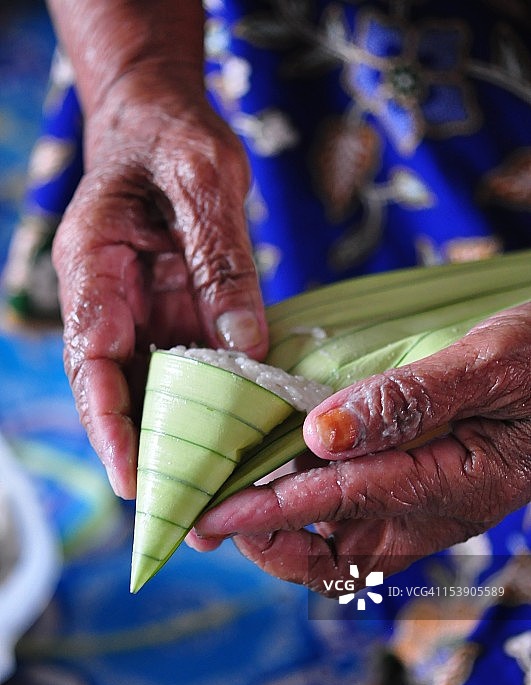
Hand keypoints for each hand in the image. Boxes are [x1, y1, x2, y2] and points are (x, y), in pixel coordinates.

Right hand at [53, 93, 266, 498]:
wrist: (162, 120)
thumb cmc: (172, 137)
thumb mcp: (203, 181)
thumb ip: (222, 260)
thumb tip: (245, 346)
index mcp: (95, 266)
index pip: (93, 359)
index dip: (109, 424)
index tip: (131, 479)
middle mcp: (111, 301)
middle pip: (117, 392)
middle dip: (143, 453)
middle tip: (180, 516)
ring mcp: (141, 312)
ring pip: (152, 390)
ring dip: (178, 442)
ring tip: (214, 497)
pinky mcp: (172, 315)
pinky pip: (187, 370)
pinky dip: (209, 407)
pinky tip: (240, 441)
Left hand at [192, 304, 530, 593]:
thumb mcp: (490, 364)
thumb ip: (410, 400)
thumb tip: (322, 432)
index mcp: (454, 485)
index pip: (342, 504)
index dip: (270, 511)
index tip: (213, 515)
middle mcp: (435, 513)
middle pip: (336, 557)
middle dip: (269, 544)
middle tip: (212, 517)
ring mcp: (428, 507)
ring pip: (341, 546)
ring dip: (283, 532)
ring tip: (232, 500)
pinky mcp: (421, 491)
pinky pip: (356, 517)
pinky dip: (310, 508)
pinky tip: (284, 473)